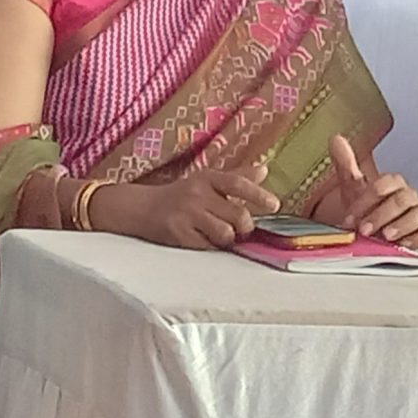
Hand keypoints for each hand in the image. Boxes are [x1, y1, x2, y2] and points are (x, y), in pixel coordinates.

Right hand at [106, 162, 280, 249]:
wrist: (142, 208)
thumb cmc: (182, 195)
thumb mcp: (207, 180)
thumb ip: (237, 177)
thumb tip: (265, 171)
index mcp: (208, 178)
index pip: (238, 183)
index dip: (259, 194)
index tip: (275, 205)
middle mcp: (197, 193)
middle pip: (238, 215)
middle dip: (245, 226)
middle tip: (242, 228)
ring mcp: (187, 214)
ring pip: (225, 234)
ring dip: (227, 239)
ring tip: (219, 234)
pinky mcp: (178, 234)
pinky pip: (207, 247)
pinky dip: (210, 247)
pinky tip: (202, 239)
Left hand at [301, 136, 417, 245]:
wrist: (370, 232)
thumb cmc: (364, 210)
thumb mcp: (352, 188)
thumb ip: (346, 165)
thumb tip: (336, 139)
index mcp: (393, 183)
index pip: (386, 183)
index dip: (368, 200)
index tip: (351, 218)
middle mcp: (408, 196)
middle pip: (403, 199)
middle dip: (382, 215)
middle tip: (365, 229)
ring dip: (402, 226)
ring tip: (385, 237)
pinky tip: (403, 244)